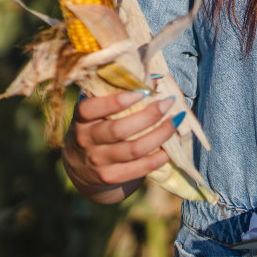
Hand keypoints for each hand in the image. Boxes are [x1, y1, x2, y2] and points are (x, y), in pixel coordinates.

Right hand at [62, 90, 177, 200]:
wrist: (80, 170)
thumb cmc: (96, 129)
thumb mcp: (96, 113)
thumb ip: (115, 96)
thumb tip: (153, 79)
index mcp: (81, 120)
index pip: (89, 109)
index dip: (115, 101)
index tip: (142, 92)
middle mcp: (86, 141)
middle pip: (118, 130)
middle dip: (149, 116)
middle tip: (168, 103)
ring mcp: (98, 162)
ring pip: (134, 149)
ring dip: (160, 134)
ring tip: (176, 122)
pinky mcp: (111, 177)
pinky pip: (140, 167)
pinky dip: (159, 157)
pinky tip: (170, 146)